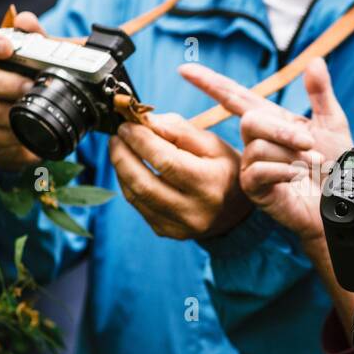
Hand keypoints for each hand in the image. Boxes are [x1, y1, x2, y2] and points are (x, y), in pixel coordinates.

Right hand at [0, 11, 45, 170]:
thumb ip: (40, 40)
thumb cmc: (35, 84)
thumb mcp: (46, 62)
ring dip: (8, 113)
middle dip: (4, 83)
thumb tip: (27, 21)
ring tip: (31, 115)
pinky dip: (7, 137)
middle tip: (29, 87)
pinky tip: (23, 136)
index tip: (6, 47)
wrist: (35, 124)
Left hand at [109, 114, 249, 240]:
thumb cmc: (223, 168)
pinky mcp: (168, 231)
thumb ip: (178, 129)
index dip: (140, 140)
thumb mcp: (211, 143)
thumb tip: (144, 122)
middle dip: (122, 156)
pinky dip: (129, 184)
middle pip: (144, 183)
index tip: (127, 125)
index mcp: (210, 182)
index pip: (165, 161)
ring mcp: (180, 225)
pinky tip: (130, 169)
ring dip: (121, 169)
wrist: (236, 209)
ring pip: (136, 196)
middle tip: (116, 137)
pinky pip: (139, 207)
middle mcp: (195, 209)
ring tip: (119, 149)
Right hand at [178, 57, 352, 246]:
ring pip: (258, 147)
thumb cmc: (335, 165)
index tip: (184, 70)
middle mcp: (256, 142)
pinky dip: (283, 171)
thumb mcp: (332, 123)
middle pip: (250, 121)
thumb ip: (320, 93)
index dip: (210, 83)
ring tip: (311, 165)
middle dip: (281, 130)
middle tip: (309, 143)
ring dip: (291, 155)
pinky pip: (257, 172)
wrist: (344, 200)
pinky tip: (298, 176)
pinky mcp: (255, 191)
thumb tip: (315, 61)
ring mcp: (252, 166)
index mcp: (271, 121)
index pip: (234, 97)